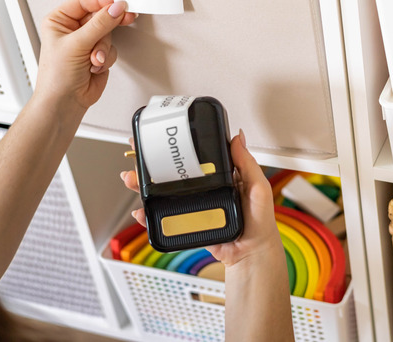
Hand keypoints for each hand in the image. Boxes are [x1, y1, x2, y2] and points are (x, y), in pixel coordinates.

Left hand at [35, 0, 137, 110]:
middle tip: (127, 17)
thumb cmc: (57, 76)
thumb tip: (116, 8)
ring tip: (95, 59)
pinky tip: (95, 66)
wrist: (65, 102)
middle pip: (100, 16)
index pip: (84, 3)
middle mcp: (73, 30)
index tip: (119, 3)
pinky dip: (106, 58)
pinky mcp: (99, 55)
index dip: (102, 1)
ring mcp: (87, 42)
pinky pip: (112, 48)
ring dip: (104, 48)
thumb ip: (100, 24)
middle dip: (108, 25)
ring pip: (108, 34)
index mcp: (59, 21)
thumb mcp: (77, 44)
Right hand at [121, 130, 282, 266]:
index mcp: (222, 176)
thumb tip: (237, 138)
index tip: (162, 138)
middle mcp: (205, 187)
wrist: (250, 254)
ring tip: (132, 179)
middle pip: (173, 172)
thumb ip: (247, 164)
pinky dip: (148, 213)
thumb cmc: (259, 222)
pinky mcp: (187, 221)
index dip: (179, 147)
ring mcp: (194, 204)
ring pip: (164, 192)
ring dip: (144, 185)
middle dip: (151, 163)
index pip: (196, 156)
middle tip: (137, 155)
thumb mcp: (258, 188)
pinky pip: (164, 215)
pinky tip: (141, 209)